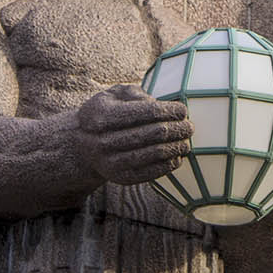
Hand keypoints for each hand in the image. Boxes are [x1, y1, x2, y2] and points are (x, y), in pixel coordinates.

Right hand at [73, 84, 190, 184]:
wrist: (83, 145)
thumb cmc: (106, 113)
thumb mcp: (114, 95)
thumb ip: (135, 94)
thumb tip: (158, 104)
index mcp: (102, 116)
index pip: (147, 112)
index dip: (169, 111)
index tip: (183, 110)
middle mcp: (104, 141)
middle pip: (154, 134)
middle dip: (177, 129)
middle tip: (189, 126)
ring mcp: (111, 163)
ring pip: (155, 154)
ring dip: (176, 147)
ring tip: (186, 141)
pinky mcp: (121, 178)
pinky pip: (151, 172)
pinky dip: (169, 164)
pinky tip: (177, 156)